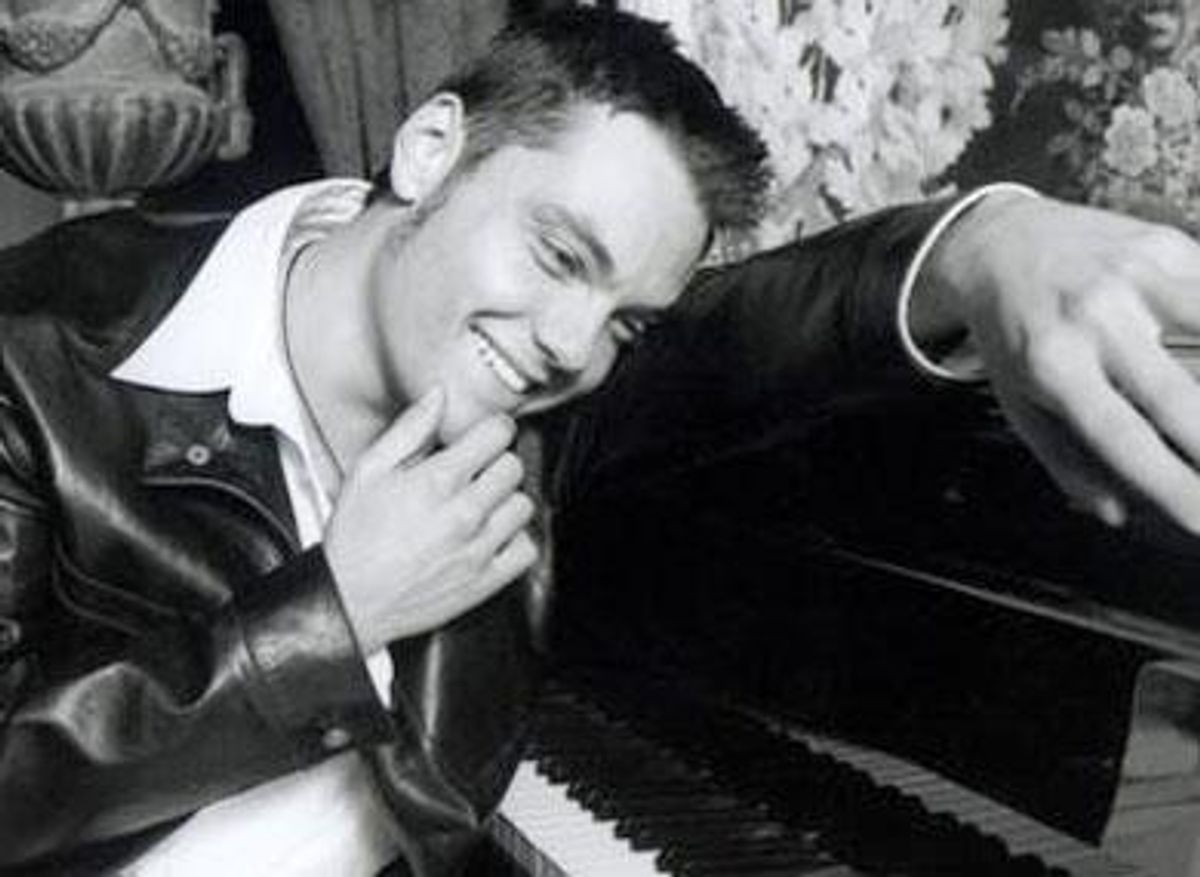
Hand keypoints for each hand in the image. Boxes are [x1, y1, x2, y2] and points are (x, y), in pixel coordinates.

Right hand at [324, 389, 536, 652]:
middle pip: (514, 466)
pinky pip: (526, 548)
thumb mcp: (368, 470)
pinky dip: (514, 540)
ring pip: (523, 505)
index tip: (484, 435)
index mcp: (438, 480)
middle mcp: (465, 513)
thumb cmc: (355, 536)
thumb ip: (409, 429)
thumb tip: (440, 395)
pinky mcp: (486, 580)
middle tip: (474, 473)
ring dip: (505, 501)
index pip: (498, 433)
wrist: (349, 600)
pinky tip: (490, 536)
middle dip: (496, 463)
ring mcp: (479, 549)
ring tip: (479, 505)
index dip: (492, 428)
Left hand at [924, 194, 1199, 532]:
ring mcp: (1134, 277)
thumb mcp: (1017, 400)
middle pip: (1179, 397)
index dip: (1172, 484)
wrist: (999, 243)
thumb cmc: (1013, 334)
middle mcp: (1094, 320)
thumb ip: (1064, 459)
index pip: (1122, 439)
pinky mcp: (1165, 247)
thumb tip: (1114, 511)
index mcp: (1053, 366)